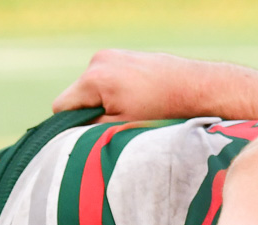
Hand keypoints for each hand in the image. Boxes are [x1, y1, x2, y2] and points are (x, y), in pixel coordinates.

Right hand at [53, 49, 207, 120]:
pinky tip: (135, 99)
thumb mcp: (119, 128)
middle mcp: (98, 61)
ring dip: (103, 103)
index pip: (61, 107)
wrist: (196, 88)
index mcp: (94, 79)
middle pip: (76, 96)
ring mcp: (111, 54)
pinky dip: (114, 92)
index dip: (70, 126)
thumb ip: (89, 130)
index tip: (89, 135)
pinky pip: (106, 79)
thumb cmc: (161, 111)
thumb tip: (70, 136)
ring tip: (130, 111)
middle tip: (115, 125)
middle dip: (90, 113)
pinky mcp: (123, 55)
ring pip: (91, 89)